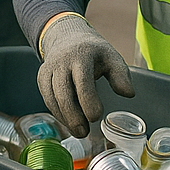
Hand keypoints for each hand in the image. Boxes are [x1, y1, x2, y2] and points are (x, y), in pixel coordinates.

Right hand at [37, 13, 134, 137]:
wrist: (67, 37)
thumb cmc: (92, 52)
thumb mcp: (111, 57)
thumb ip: (121, 75)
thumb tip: (128, 94)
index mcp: (81, 56)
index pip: (82, 81)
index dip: (88, 101)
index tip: (96, 116)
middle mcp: (61, 62)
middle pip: (63, 93)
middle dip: (73, 116)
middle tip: (84, 132)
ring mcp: (49, 69)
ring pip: (51, 98)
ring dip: (64, 118)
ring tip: (78, 131)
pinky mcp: (42, 78)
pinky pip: (47, 99)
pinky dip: (57, 113)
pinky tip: (68, 121)